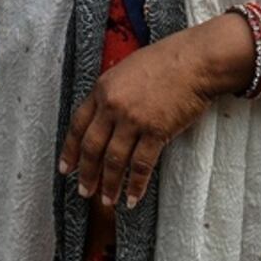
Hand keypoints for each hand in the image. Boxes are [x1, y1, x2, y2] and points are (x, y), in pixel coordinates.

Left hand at [58, 30, 220, 210]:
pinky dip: (135, 185)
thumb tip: (105, 114)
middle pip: (92, 147)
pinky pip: (141, 165)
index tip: (66, 168)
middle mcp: (114, 105)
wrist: (195, 60)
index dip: (70, 150)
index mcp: (104, 88)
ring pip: (114, 160)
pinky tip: (132, 197)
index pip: (78, 124)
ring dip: (109, 185)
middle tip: (84, 190)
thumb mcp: (128, 68)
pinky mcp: (156, 131)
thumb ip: (113, 91)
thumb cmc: (167, 59)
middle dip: (86, 174)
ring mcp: (134, 119)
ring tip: (106, 200)